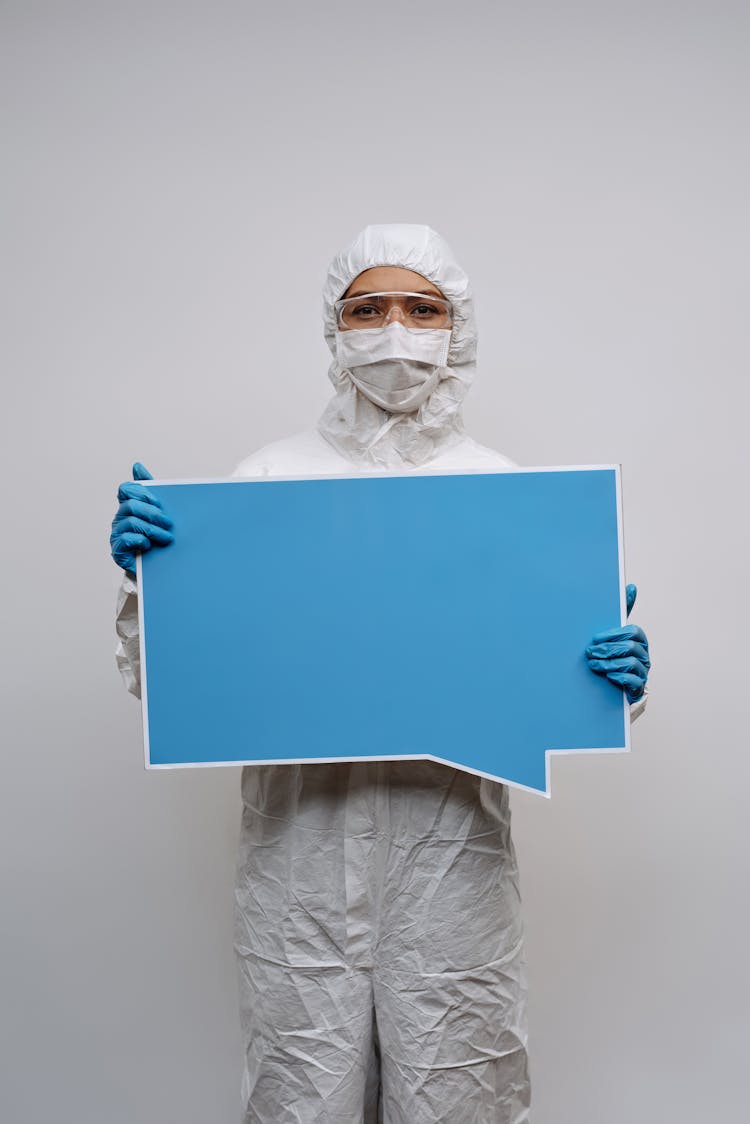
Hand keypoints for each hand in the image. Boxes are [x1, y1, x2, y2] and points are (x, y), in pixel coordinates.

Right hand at [110, 462, 173, 576]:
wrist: (159, 566)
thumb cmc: (158, 536)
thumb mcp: (159, 511)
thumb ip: (150, 489)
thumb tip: (137, 465)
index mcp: (128, 505)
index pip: (127, 488)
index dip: (143, 493)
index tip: (160, 503)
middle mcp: (120, 518)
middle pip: (131, 505)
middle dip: (153, 513)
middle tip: (169, 523)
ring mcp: (116, 534)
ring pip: (131, 522)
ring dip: (153, 529)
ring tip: (167, 538)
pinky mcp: (117, 550)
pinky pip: (126, 539)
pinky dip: (141, 541)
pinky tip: (150, 545)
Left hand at [585, 583, 650, 702]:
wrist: (617, 683)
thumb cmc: (616, 654)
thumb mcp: (617, 633)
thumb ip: (623, 611)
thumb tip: (631, 586)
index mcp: (639, 640)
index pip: (632, 631)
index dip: (613, 634)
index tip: (595, 638)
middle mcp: (644, 654)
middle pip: (630, 647)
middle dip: (608, 649)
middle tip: (590, 652)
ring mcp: (643, 671)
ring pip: (631, 663)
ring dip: (609, 663)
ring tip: (594, 664)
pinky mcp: (639, 687)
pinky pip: (633, 680)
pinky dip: (619, 677)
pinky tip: (608, 676)